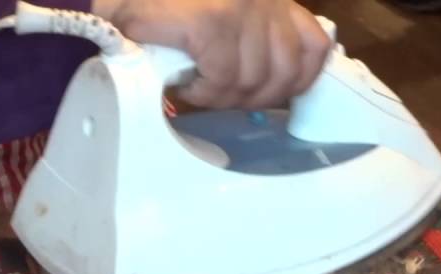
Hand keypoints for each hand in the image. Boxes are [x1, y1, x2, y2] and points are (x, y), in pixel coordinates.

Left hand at [91, 0, 332, 108]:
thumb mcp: (127, 9)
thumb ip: (132, 38)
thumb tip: (145, 71)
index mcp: (209, 16)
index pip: (221, 78)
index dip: (204, 94)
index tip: (186, 89)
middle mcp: (248, 11)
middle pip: (251, 79)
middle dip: (228, 96)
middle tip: (208, 93)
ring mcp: (273, 7)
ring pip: (285, 71)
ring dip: (263, 92)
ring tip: (239, 91)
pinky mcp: (289, 6)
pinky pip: (313, 47)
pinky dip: (303, 71)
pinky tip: (282, 83)